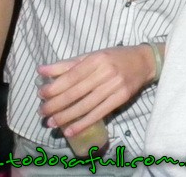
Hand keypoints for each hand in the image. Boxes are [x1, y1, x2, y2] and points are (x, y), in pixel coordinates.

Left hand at [38, 44, 154, 135]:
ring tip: (51, 123)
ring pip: (86, 105)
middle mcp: (106, 73)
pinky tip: (70, 130)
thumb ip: (67, 64)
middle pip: (76, 92)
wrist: (144, 62)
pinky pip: (99, 113)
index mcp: (96, 59)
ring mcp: (115, 86)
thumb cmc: (114, 57)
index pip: (71, 76)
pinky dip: (84, 123)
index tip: (41, 95)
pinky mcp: (122, 98)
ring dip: (66, 116)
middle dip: (56, 104)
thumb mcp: (92, 56)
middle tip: (42, 112)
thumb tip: (41, 70)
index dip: (54, 87)